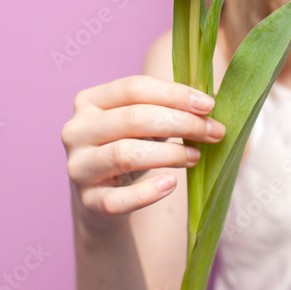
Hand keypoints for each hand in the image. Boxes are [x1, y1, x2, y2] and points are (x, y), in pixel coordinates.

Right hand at [61, 75, 224, 232]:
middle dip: (181, 123)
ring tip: (196, 156)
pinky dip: (149, 192)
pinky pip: (119, 199)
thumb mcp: (141, 124)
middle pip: (133, 118)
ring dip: (169, 154)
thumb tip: (210, 104)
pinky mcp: (88, 201)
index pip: (134, 88)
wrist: (99, 199)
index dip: (174, 94)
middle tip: (214, 132)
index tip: (209, 105)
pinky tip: (172, 184)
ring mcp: (79, 166)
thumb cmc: (128, 148)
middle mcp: (77, 130)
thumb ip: (167, 109)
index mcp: (89, 101)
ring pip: (126, 154)